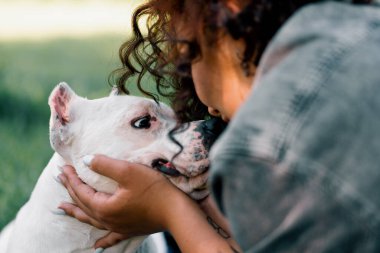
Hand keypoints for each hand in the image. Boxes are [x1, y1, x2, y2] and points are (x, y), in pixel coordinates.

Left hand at [59, 155, 239, 252]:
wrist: (176, 211)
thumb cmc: (153, 189)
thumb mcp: (128, 171)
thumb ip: (105, 165)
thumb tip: (87, 160)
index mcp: (104, 205)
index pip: (81, 190)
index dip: (71, 178)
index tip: (63, 167)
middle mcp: (107, 219)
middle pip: (82, 204)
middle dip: (69, 190)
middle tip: (59, 178)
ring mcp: (118, 226)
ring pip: (90, 220)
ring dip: (76, 211)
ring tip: (63, 208)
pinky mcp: (129, 230)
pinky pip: (110, 237)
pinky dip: (101, 240)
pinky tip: (96, 245)